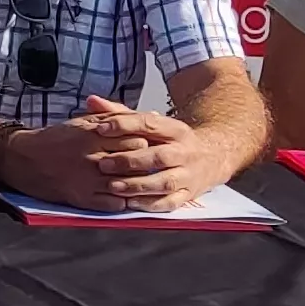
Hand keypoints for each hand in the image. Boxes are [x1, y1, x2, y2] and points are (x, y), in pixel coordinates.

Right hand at [0, 101, 201, 209]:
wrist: (21, 158)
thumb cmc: (54, 139)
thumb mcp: (82, 123)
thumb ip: (111, 119)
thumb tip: (142, 118)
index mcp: (94, 134)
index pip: (136, 138)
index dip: (147, 143)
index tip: (154, 147)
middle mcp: (93, 156)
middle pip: (135, 162)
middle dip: (147, 165)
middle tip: (158, 168)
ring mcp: (88, 179)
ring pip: (127, 185)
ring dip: (139, 187)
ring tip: (148, 186)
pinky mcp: (82, 197)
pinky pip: (114, 204)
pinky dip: (124, 202)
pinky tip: (128, 199)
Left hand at [65, 93, 236, 205]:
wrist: (212, 157)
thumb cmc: (170, 141)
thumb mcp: (153, 124)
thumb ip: (121, 115)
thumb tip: (92, 101)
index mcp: (176, 129)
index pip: (151, 124)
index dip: (125, 125)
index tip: (101, 129)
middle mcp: (185, 152)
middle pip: (159, 156)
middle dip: (130, 161)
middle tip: (103, 164)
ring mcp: (189, 175)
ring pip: (165, 182)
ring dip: (138, 185)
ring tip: (113, 186)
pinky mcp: (189, 194)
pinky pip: (171, 202)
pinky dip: (150, 204)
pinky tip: (130, 203)